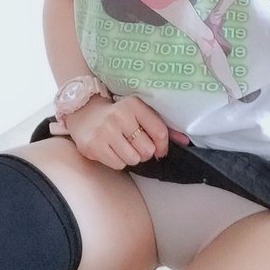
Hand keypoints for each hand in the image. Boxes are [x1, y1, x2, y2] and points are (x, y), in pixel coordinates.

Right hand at [58, 94, 190, 170]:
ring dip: (131, 157)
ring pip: (133, 159)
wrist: (83, 113)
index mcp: (133, 105)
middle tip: (135, 144)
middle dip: (144, 152)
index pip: (160, 132)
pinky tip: (112, 150)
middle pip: (147, 150)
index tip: (159, 149)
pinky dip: (118, 161)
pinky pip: (118, 164)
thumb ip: (162, 127)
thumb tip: (185, 141)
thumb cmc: (118, 116)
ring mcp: (104, 132)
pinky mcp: (94, 146)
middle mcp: (119, 116)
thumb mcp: (139, 114)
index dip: (163, 145)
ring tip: (123, 146)